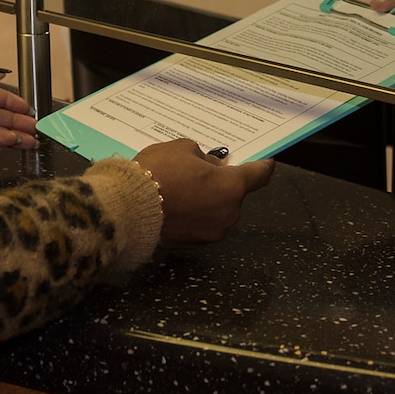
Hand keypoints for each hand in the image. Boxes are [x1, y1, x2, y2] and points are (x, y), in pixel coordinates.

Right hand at [133, 140, 274, 245]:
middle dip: (222, 183)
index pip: (259, 175)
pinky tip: (175, 205)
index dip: (263, 166)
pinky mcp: (194, 244)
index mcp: (232, 187)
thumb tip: (212, 167)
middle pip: (233, 194)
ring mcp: (212, 233)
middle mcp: (229, 213)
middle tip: (200, 172)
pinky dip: (194, 215)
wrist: (128, 209)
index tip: (267, 163)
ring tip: (181, 189)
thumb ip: (204, 157)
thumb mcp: (183, 149)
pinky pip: (201, 224)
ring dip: (208, 201)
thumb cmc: (158, 172)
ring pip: (217, 211)